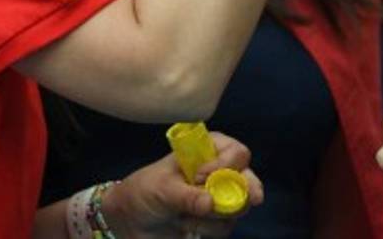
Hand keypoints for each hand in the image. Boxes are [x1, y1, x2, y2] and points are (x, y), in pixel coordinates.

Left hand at [103, 132, 264, 237]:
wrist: (131, 220)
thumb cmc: (144, 191)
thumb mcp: (162, 189)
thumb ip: (186, 196)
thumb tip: (211, 203)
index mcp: (206, 151)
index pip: (235, 152)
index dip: (226, 164)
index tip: (201, 177)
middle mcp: (218, 171)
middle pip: (248, 178)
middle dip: (244, 191)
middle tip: (251, 200)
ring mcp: (218, 197)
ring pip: (238, 207)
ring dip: (212, 217)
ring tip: (183, 216)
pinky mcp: (215, 221)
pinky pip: (226, 227)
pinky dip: (207, 230)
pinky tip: (185, 225)